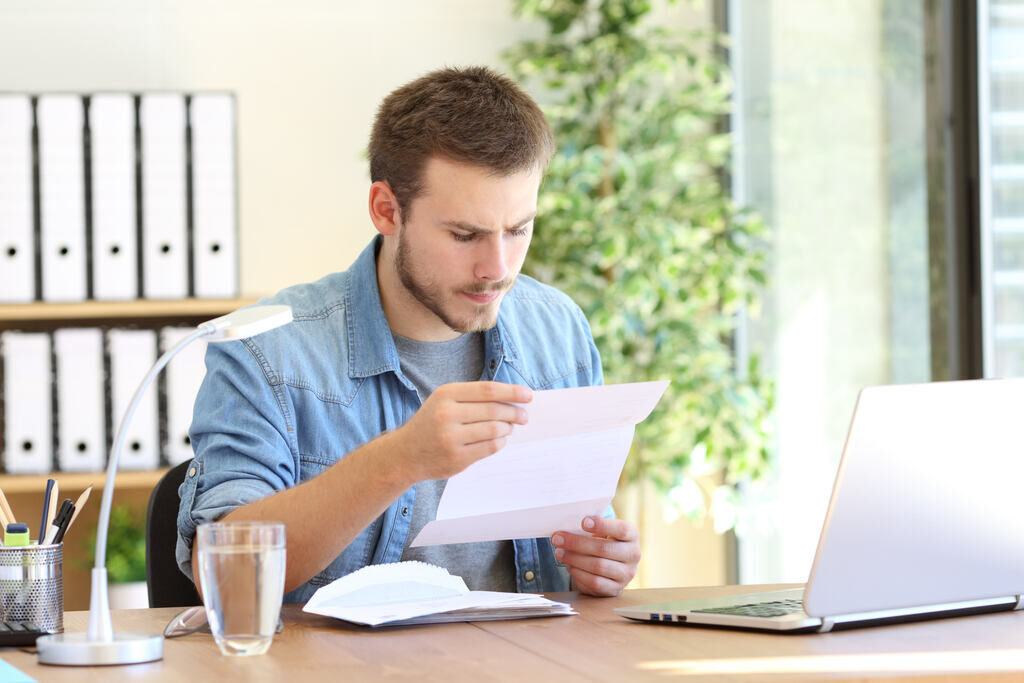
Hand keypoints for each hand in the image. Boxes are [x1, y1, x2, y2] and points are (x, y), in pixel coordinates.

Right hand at [393, 381, 531, 481]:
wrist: (406, 453)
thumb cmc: (432, 422)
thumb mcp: (445, 401)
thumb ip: (473, 397)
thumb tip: (513, 399)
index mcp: (446, 394)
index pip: (488, 390)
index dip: (512, 392)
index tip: (529, 395)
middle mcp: (447, 415)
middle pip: (494, 410)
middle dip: (514, 413)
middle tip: (523, 416)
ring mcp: (451, 438)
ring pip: (494, 430)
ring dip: (508, 428)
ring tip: (509, 427)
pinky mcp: (456, 458)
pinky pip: (490, 447)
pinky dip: (500, 442)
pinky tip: (500, 439)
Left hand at [551, 516, 639, 596]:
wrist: (612, 567)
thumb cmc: (604, 542)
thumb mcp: (603, 532)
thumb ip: (591, 528)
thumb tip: (567, 528)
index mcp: (632, 535)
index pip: (622, 529)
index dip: (603, 525)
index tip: (583, 522)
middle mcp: (633, 555)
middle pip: (604, 548)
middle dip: (577, 543)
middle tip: (558, 539)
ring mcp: (627, 574)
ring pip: (598, 566)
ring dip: (575, 559)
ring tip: (559, 553)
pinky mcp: (616, 589)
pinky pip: (596, 582)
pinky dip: (579, 573)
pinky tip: (569, 566)